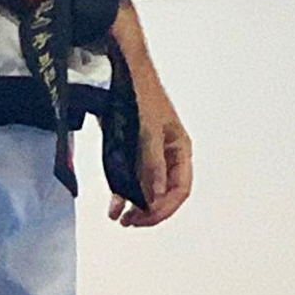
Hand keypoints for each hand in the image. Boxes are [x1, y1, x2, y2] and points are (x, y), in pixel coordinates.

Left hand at [110, 85, 192, 228]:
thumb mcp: (149, 130)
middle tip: (131, 222)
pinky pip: (131, 179)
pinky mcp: (131, 152)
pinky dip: (123, 194)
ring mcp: (148, 155)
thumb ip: (152, 163)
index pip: (180, 188)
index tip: (145, 217)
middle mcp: (167, 155)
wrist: (119, 72)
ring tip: (122, 219)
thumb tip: (155, 195)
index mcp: (180, 149)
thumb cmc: (141, 94)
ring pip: (147, 189)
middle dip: (150, 211)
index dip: (165, 207)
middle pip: (165, 193)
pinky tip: (114, 205)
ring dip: (135, 206)